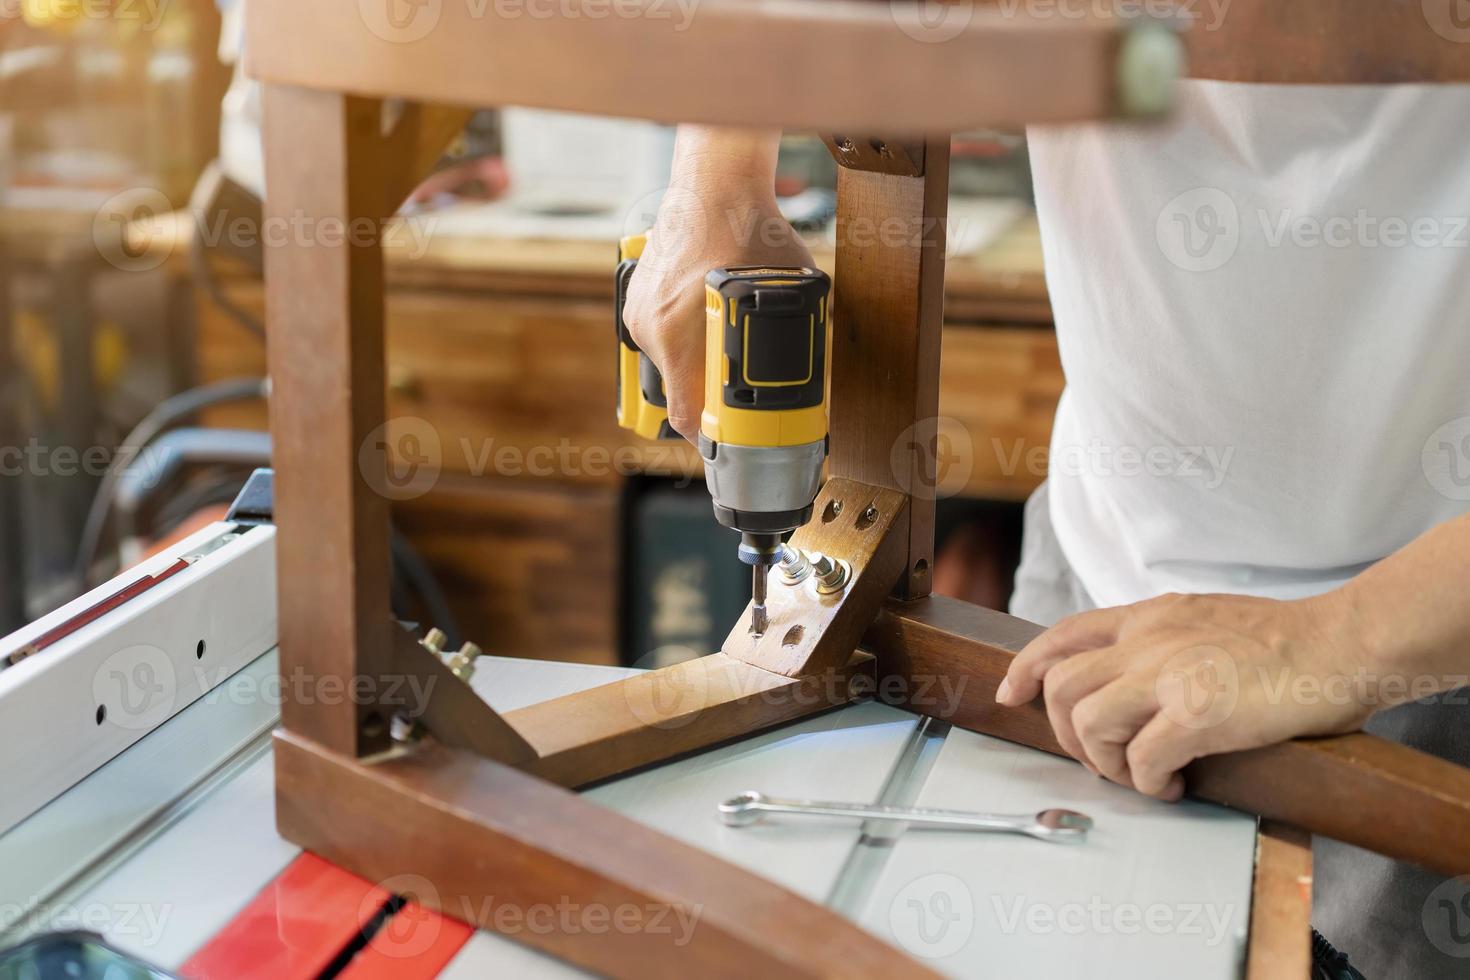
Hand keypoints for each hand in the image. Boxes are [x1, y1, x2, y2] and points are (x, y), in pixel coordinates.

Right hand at [623, 128, 812, 441]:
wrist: (714, 185)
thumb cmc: (749, 231)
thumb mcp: (788, 294)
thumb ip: (795, 338)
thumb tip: (812, 376)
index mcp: (678, 336)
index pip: (686, 415)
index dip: (712, 437)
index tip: (731, 442)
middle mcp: (651, 329)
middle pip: (679, 392)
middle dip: (710, 400)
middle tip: (741, 398)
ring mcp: (640, 313)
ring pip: (670, 365)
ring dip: (698, 368)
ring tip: (729, 349)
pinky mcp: (638, 299)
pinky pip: (662, 338)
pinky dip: (686, 341)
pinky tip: (710, 323)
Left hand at [995, 592, 1372, 800]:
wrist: (1343, 643)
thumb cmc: (1285, 642)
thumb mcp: (1202, 618)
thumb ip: (1159, 640)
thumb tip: (1127, 683)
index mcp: (1149, 615)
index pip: (1063, 634)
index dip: (1026, 667)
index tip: (1012, 693)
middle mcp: (1149, 639)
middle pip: (1062, 687)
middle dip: (1068, 734)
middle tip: (1102, 758)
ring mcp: (1170, 673)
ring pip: (1088, 723)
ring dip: (1104, 762)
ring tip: (1140, 774)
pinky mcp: (1198, 712)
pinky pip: (1141, 759)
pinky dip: (1148, 782)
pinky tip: (1173, 784)